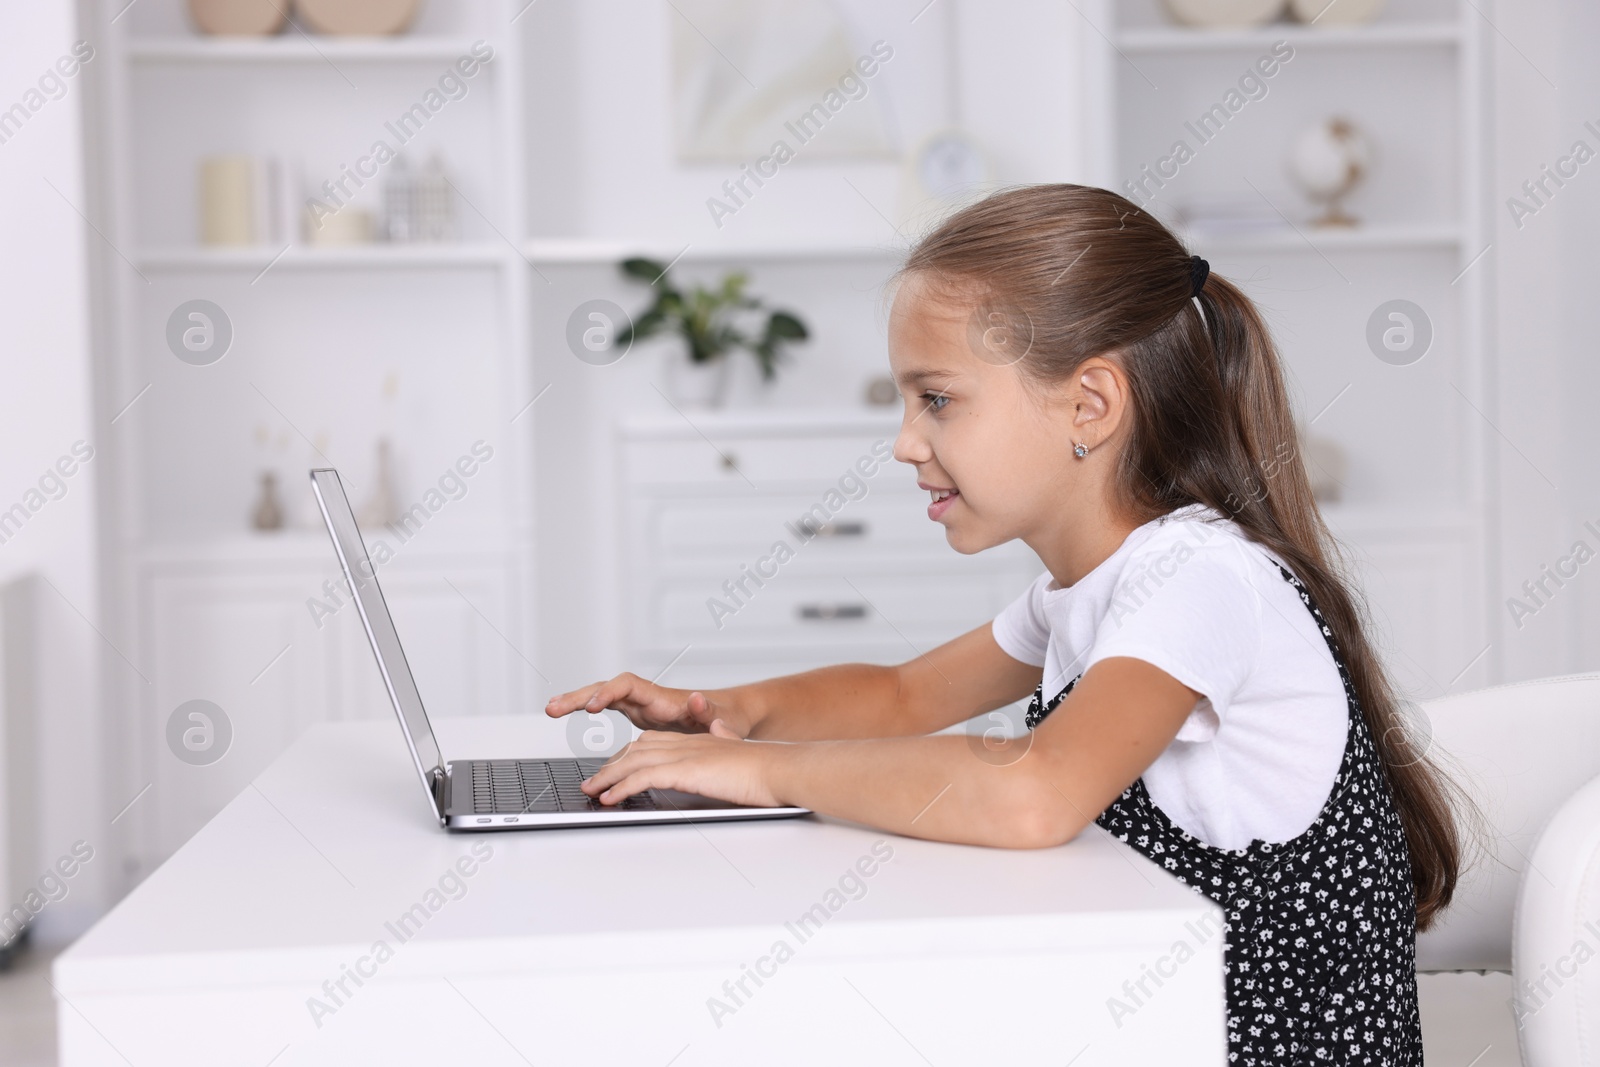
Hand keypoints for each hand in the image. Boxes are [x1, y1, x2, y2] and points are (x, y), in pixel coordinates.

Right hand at [546, 673, 747, 736]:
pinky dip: (585, 707)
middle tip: (554, 707)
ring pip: (601, 695)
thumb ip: (712, 713)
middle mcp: (647, 697)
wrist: (730, 717)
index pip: (629, 686)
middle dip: (580, 696)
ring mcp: (640, 704)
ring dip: (575, 700)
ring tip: (550, 708)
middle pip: (607, 687)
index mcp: (663, 698)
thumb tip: (700, 699)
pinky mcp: (637, 713)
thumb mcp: (726, 720)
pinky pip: (605, 706)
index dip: (610, 693)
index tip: (594, 706)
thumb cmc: (728, 719)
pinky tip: (565, 712)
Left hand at [580, 719, 785, 807]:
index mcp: (696, 742)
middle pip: (636, 750)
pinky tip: (609, 797)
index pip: (651, 744)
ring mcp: (684, 755)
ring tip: (591, 791)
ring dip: (607, 778)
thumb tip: (721, 750)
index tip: (613, 770)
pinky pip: (643, 777)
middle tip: (592, 782)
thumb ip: (724, 753)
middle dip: (610, 766)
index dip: (628, 757)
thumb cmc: (764, 771)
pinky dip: (621, 787)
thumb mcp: (735, 759)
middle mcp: (686, 744)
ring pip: (633, 762)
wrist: (778, 768)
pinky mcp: (684, 770)